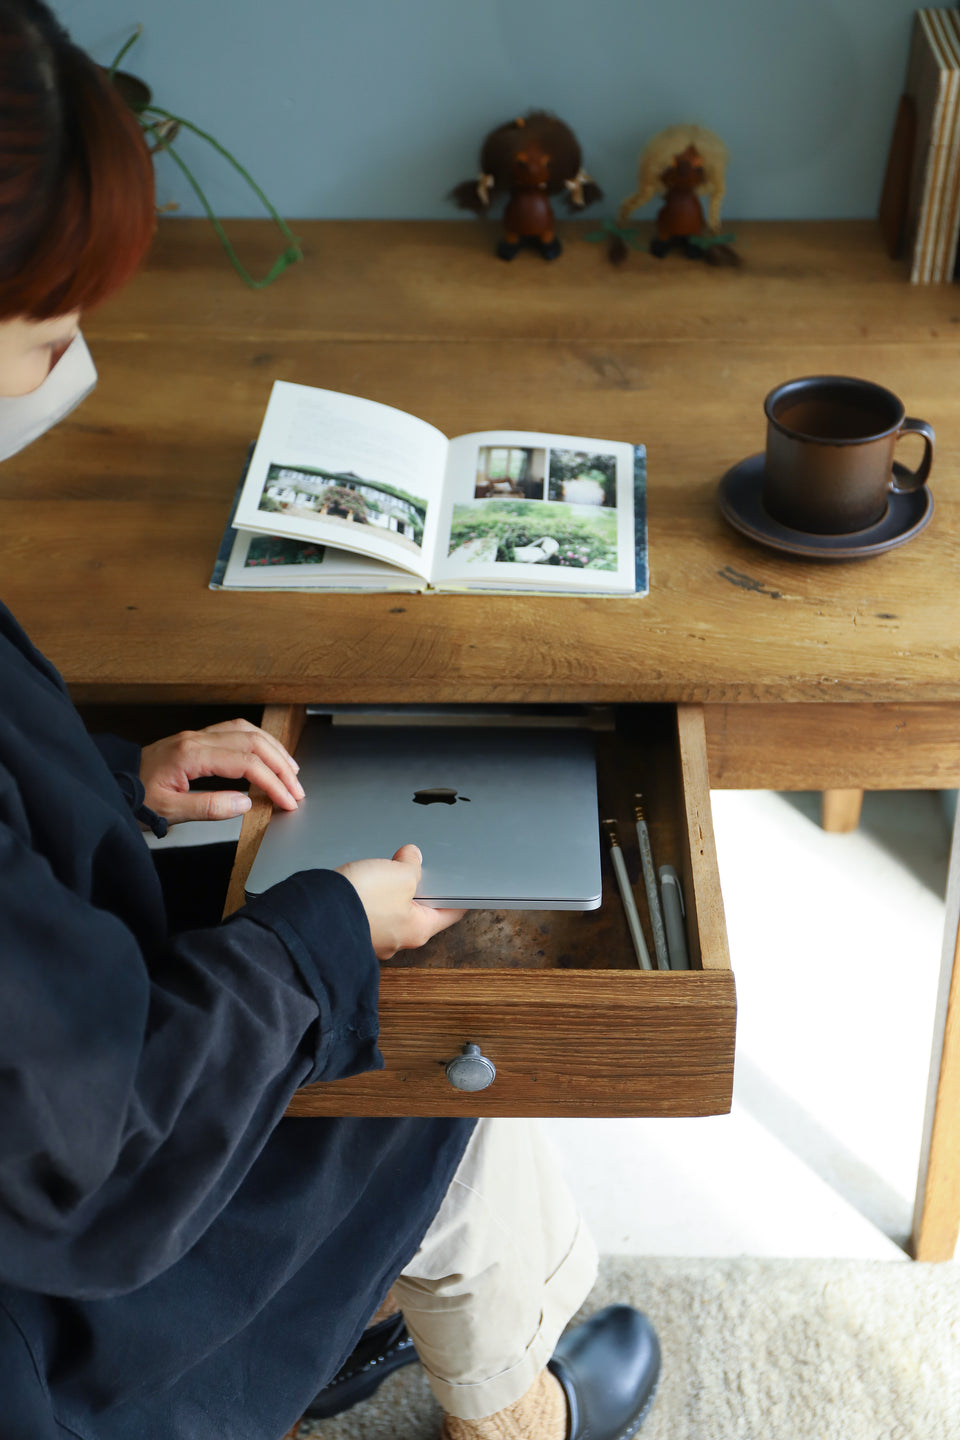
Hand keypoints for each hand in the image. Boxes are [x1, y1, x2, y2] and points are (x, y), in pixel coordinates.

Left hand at [139, 718, 303, 824]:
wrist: (111, 782)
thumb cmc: (135, 797)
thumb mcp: (169, 811)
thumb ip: (209, 807)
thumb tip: (246, 803)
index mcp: (191, 754)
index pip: (246, 763)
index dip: (273, 782)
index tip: (288, 801)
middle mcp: (197, 739)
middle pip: (253, 742)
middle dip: (281, 765)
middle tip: (297, 789)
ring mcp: (197, 735)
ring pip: (247, 731)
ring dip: (273, 750)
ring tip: (291, 771)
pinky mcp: (196, 739)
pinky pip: (235, 731)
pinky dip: (257, 742)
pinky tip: (266, 755)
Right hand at [336, 844, 464, 958]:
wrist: (314, 916)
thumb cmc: (362, 901)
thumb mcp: (400, 874)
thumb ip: (412, 864)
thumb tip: (412, 857)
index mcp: (419, 930)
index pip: (449, 912)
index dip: (457, 894)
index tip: (461, 885)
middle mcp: (398, 941)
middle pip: (418, 910)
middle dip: (416, 887)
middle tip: (411, 867)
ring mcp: (374, 939)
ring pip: (391, 911)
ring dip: (390, 891)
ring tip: (381, 872)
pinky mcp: (353, 932)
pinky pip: (369, 912)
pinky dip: (369, 897)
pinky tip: (362, 883)